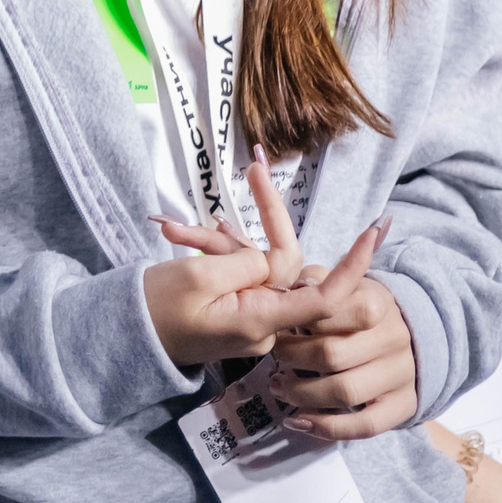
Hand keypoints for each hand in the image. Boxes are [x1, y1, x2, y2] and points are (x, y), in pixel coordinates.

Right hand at [144, 157, 387, 367]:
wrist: (126, 334)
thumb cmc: (156, 308)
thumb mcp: (198, 277)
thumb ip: (245, 264)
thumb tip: (270, 260)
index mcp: (260, 318)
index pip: (324, 297)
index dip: (353, 265)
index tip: (375, 231)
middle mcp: (264, 320)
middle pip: (282, 262)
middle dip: (264, 217)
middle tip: (254, 168)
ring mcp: (251, 315)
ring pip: (257, 263)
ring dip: (221, 239)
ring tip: (174, 230)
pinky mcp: (238, 308)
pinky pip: (242, 272)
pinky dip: (218, 250)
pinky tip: (183, 235)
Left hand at [270, 268, 418, 438]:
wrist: (404, 331)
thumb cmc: (354, 307)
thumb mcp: (337, 285)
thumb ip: (311, 281)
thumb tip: (292, 290)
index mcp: (375, 302)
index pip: (325, 315)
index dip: (293, 324)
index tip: (274, 329)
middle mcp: (394, 338)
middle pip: (331, 356)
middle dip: (291, 359)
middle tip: (273, 358)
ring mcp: (402, 374)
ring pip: (345, 392)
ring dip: (302, 394)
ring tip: (279, 387)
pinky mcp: (405, 405)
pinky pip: (367, 425)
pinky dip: (329, 428)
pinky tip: (299, 421)